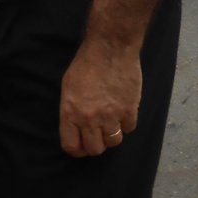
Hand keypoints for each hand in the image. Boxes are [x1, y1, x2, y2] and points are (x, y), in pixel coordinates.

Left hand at [60, 43, 139, 157]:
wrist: (110, 47)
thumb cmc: (86, 64)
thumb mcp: (68, 87)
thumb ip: (71, 110)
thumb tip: (76, 127)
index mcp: (70, 113)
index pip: (72, 146)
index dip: (78, 150)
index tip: (83, 145)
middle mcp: (90, 118)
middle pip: (95, 149)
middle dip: (97, 144)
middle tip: (99, 134)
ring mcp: (111, 115)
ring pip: (113, 141)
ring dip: (113, 134)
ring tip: (113, 122)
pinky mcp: (130, 108)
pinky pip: (129, 128)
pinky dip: (127, 123)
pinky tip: (124, 112)